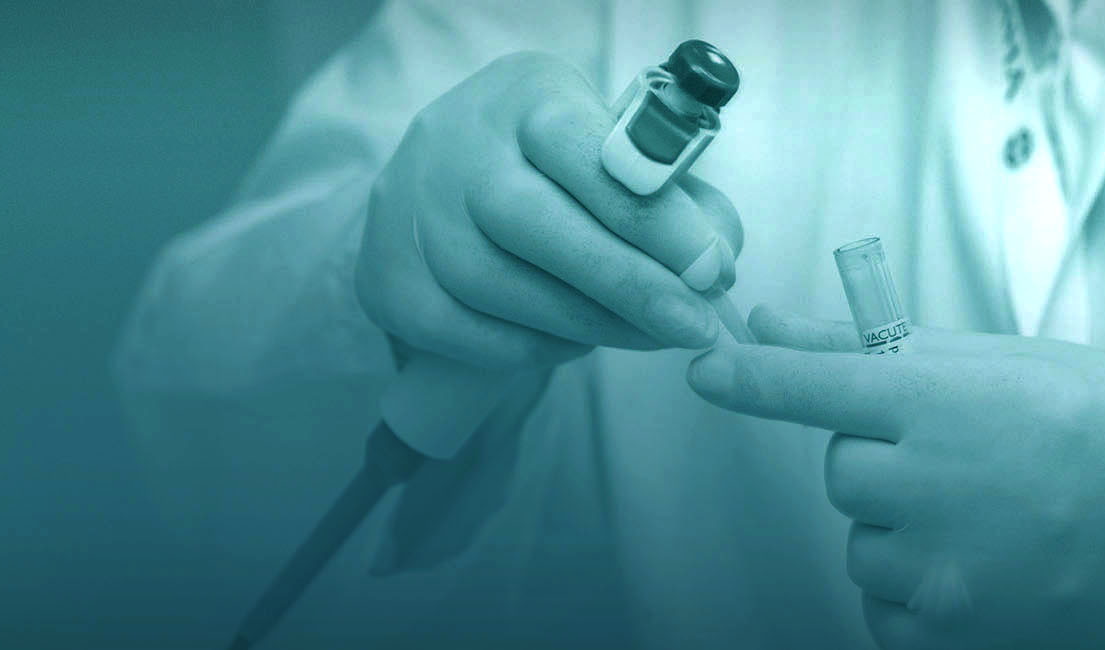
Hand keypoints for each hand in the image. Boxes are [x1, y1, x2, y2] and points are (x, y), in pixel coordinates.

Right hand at [357, 51, 742, 368]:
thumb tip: (716, 267)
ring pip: (497, 284)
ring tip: (650, 336)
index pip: (587, 152)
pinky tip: (575, 342)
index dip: (655, 217)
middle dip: (627, 283)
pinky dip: (533, 347)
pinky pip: (466, 331)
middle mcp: (456, 144)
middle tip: (693, 326)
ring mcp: (411, 211)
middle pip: (533, 222)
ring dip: (589, 324)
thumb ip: (677, 199)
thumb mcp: (618, 149)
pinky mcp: (388, 277)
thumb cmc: (559, 167)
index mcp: (526, 97)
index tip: (711, 268)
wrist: (446, 176)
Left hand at [686, 307, 1104, 648]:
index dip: (750, 378)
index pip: (811, 388)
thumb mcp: (1011, 362)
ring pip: (862, 542)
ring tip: (994, 515)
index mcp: (945, 402)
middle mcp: (933, 486)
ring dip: (903, 528)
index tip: (705, 368)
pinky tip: (982, 565)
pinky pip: (882, 609)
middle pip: (843, 471)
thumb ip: (880, 350)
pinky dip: (914, 590)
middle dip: (887, 458)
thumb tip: (771, 325)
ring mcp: (942, 570)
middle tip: (971, 456)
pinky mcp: (956, 632)